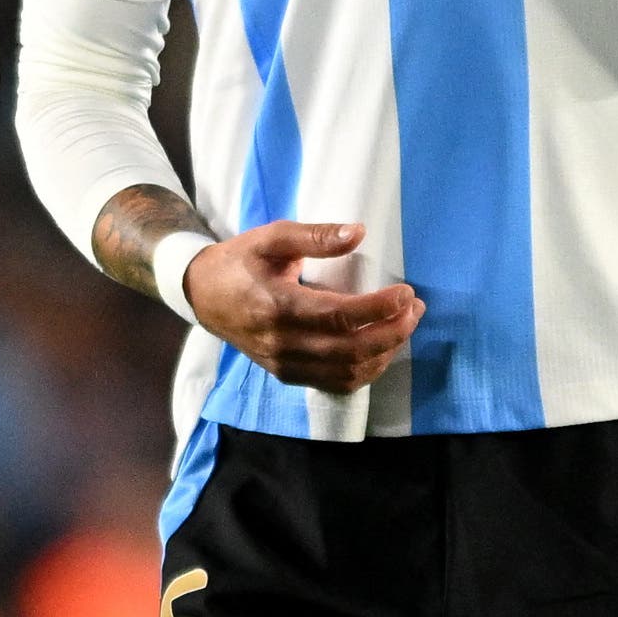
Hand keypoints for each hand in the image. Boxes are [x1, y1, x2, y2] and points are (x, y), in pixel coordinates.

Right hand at [180, 222, 424, 394]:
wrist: (202, 295)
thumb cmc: (239, 261)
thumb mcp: (271, 237)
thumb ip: (314, 236)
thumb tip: (359, 232)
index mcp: (278, 306)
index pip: (340, 315)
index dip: (380, 308)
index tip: (406, 292)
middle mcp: (283, 343)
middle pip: (351, 350)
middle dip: (393, 332)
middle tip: (415, 309)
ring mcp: (285, 365)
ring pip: (348, 373)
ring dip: (384, 354)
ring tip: (404, 326)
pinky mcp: (287, 375)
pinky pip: (335, 383)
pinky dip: (365, 371)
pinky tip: (380, 349)